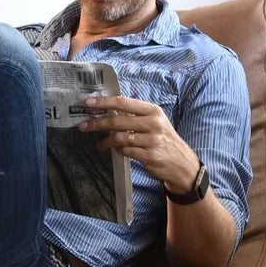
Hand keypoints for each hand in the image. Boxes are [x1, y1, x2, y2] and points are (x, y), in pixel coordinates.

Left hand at [79, 94, 197, 190]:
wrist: (182, 164)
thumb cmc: (164, 140)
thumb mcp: (155, 122)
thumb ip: (135, 116)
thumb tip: (108, 109)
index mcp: (153, 111)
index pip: (123, 102)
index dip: (104, 102)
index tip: (88, 103)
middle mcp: (153, 123)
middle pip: (117, 120)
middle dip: (97, 123)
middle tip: (83, 126)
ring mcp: (152, 140)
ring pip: (119, 137)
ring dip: (106, 141)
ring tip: (100, 145)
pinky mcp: (149, 156)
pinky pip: (125, 151)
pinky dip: (118, 150)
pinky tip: (116, 151)